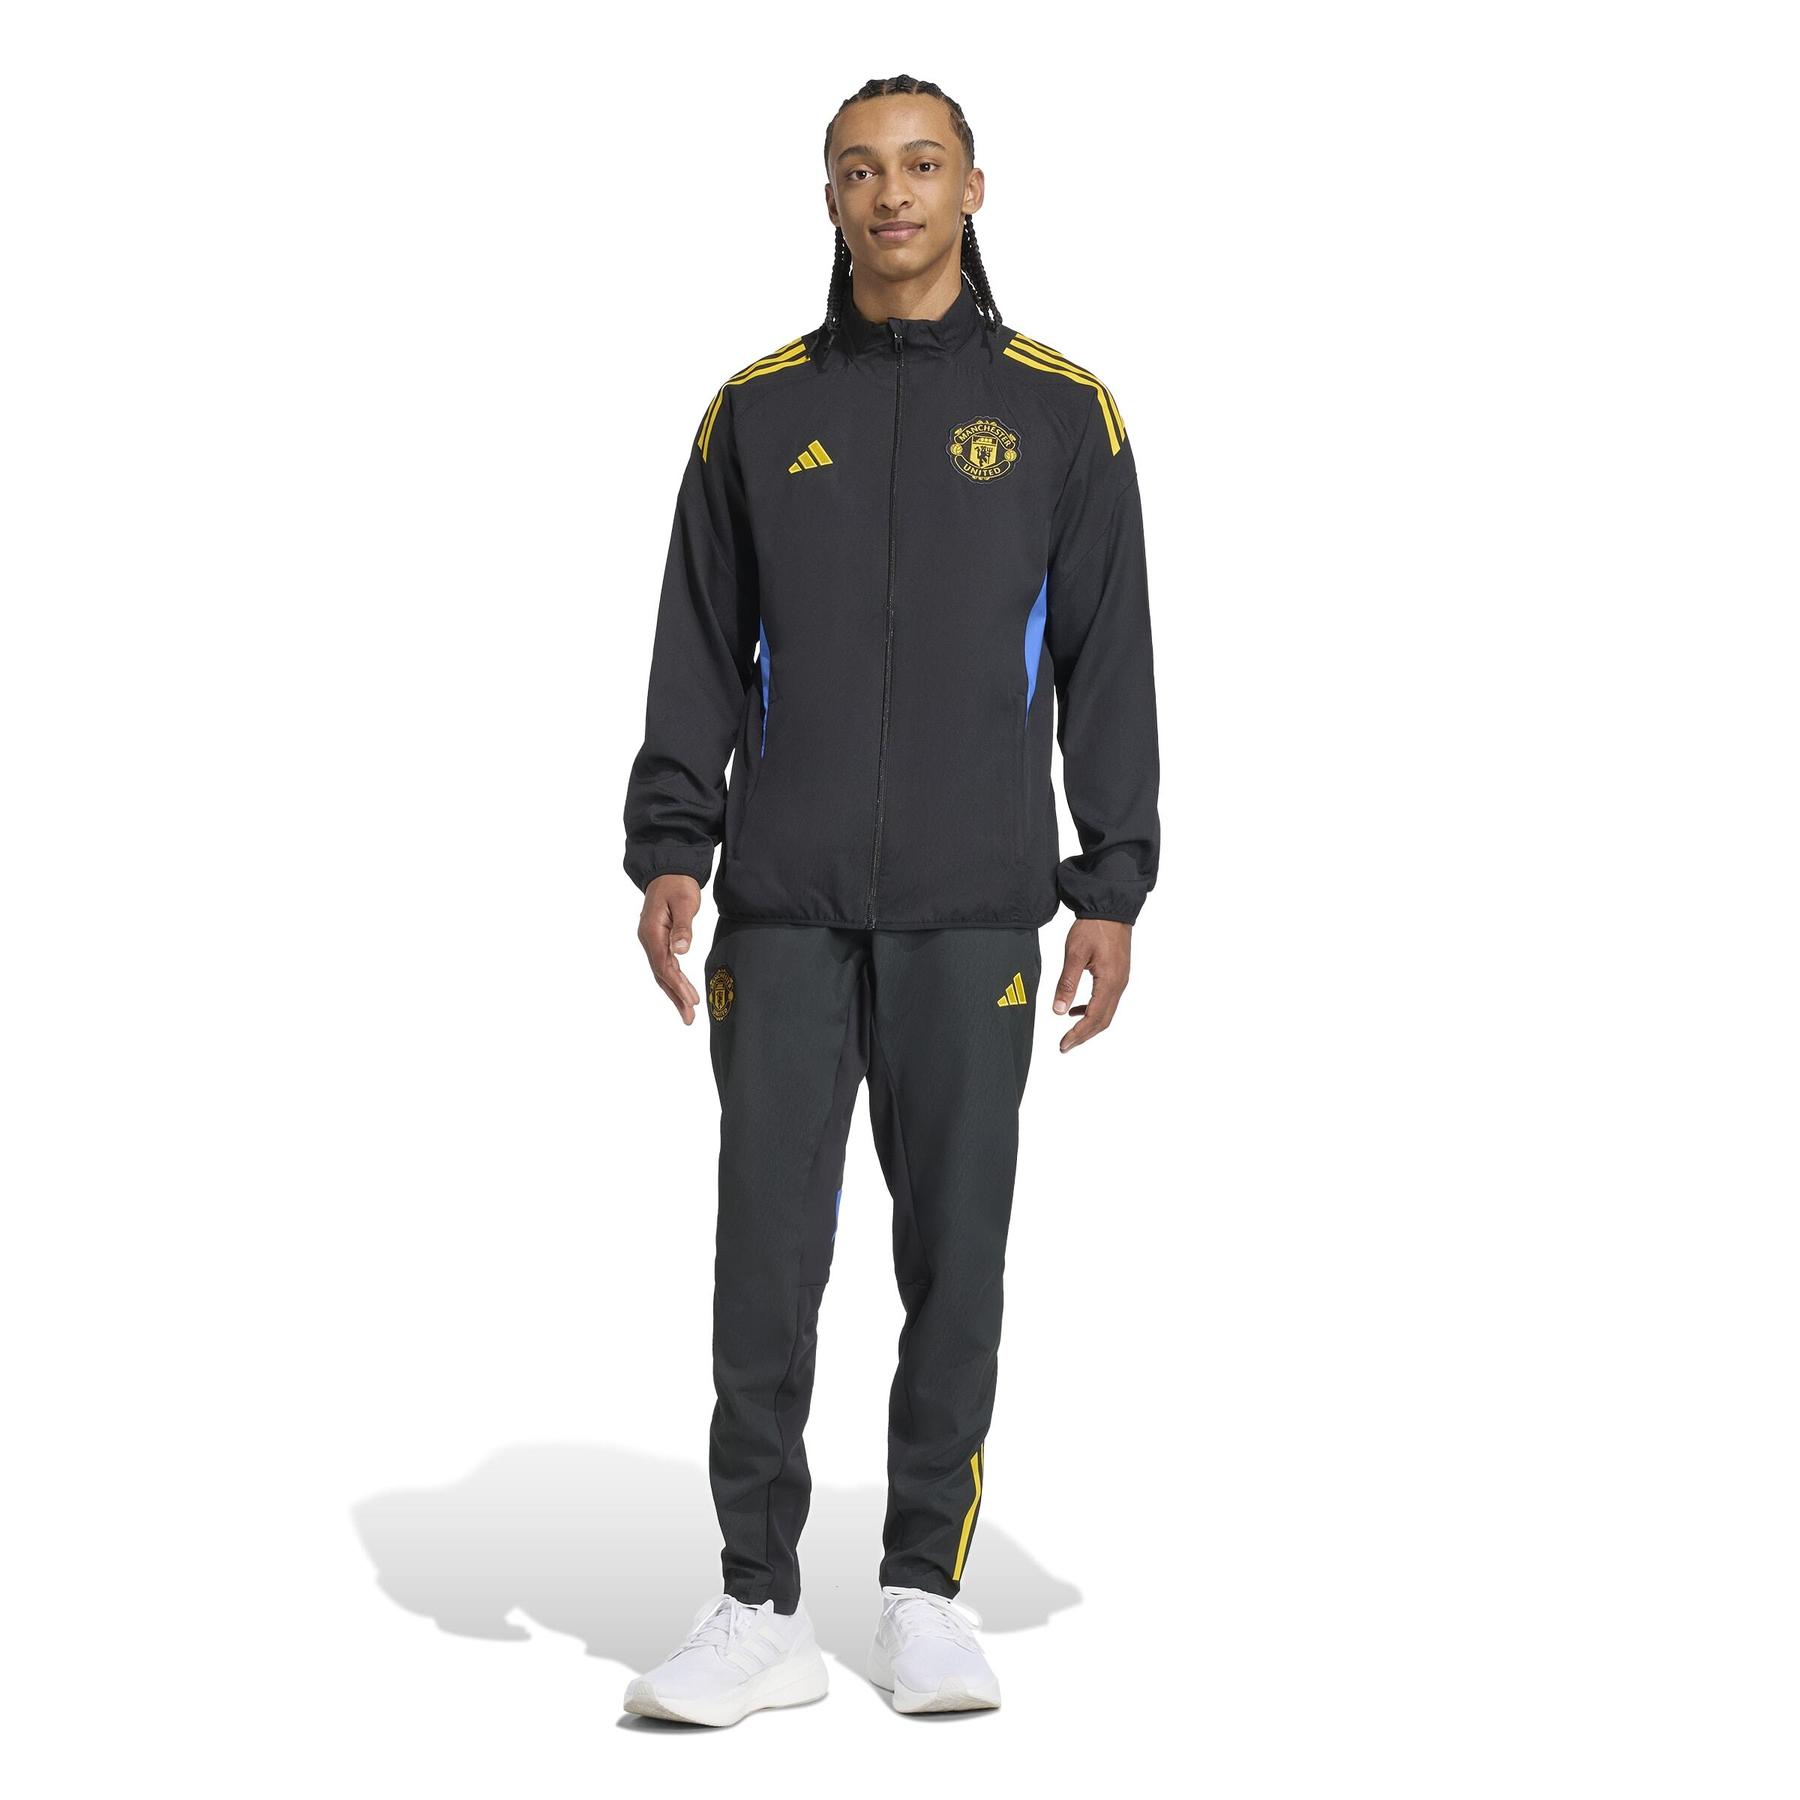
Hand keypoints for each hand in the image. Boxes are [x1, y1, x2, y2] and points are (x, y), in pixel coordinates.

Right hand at [637, 874, 703, 1022]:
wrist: (668, 870)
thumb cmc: (677, 884)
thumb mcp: (685, 902)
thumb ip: (683, 927)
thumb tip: (681, 950)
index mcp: (652, 932)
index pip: (664, 965)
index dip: (678, 985)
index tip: (691, 1000)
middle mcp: (648, 940)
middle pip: (661, 974)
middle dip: (675, 997)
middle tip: (689, 1017)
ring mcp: (651, 941)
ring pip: (661, 972)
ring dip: (673, 993)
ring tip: (687, 1013)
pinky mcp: (657, 940)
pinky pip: (663, 965)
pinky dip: (672, 980)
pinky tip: (680, 992)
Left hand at [1051, 918, 1131, 1052]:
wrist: (1110, 908)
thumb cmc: (1093, 927)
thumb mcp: (1075, 954)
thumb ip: (1067, 984)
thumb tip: (1058, 1010)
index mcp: (1109, 982)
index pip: (1094, 1018)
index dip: (1078, 1034)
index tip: (1063, 1045)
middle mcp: (1119, 985)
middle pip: (1103, 1021)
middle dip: (1084, 1036)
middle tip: (1065, 1046)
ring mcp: (1121, 980)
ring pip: (1106, 1012)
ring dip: (1089, 1025)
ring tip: (1069, 1032)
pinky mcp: (1118, 975)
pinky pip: (1107, 1001)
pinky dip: (1092, 1011)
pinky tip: (1076, 1009)